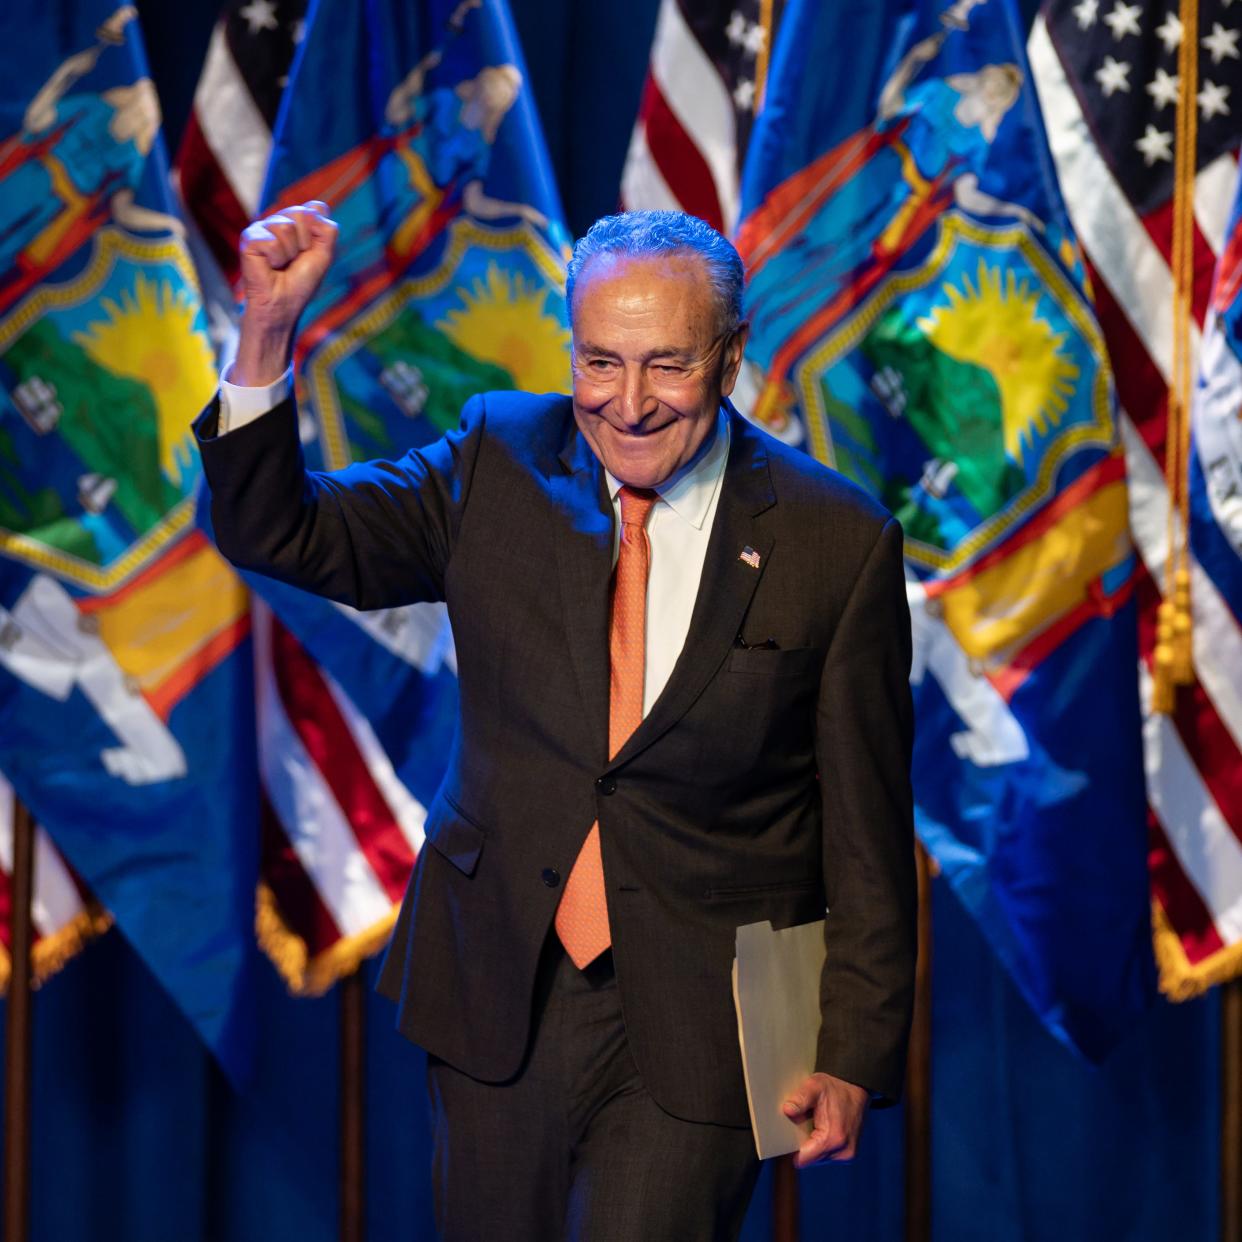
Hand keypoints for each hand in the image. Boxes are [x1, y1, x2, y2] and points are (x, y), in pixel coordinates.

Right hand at [233, 201, 337, 386]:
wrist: (282, 305)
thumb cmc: (301, 283)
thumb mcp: (323, 256)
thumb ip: (327, 231)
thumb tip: (315, 207)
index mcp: (297, 223)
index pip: (315, 208)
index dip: (318, 233)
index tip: (311, 252)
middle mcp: (279, 221)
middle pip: (301, 213)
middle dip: (305, 242)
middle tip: (295, 260)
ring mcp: (262, 228)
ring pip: (286, 227)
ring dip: (290, 253)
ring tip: (281, 265)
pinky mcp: (248, 238)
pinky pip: (271, 241)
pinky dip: (275, 258)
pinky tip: (269, 267)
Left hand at [782, 1072, 867, 1167]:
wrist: (855, 1087)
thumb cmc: (835, 1087)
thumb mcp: (814, 1087)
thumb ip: (800, 1099)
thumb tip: (787, 1110)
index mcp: (833, 1138)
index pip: (804, 1159)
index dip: (792, 1150)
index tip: (786, 1138)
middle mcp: (843, 1151)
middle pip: (810, 1160)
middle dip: (803, 1146)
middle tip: (802, 1125)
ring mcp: (847, 1154)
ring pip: (819, 1158)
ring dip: (813, 1146)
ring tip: (814, 1125)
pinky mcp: (849, 1153)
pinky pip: (827, 1155)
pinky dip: (821, 1145)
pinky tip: (822, 1129)